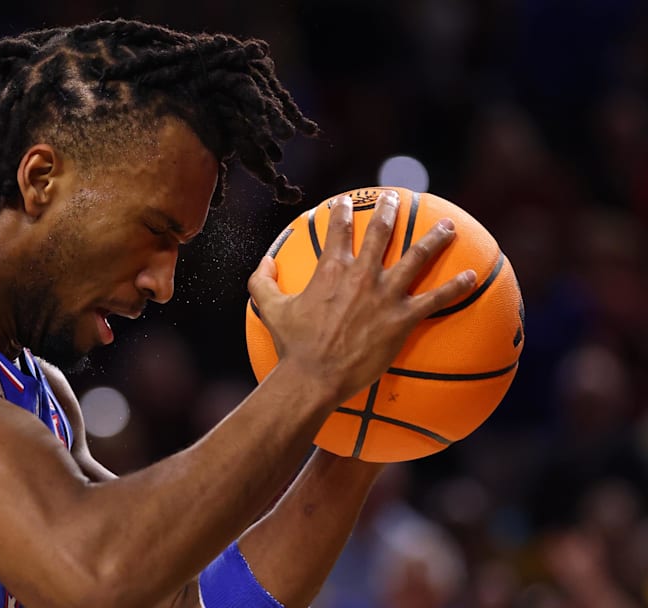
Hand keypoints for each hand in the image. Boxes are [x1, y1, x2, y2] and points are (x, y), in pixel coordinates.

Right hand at [247, 190, 476, 403]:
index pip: (338, 230)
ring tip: (448, 226)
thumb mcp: (270, 309)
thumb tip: (263, 261)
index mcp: (331, 270)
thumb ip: (262, 281)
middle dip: (389, 210)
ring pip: (416, 258)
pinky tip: (471, 277)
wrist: (315, 376)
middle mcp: (362, 275)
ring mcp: (385, 296)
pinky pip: (436, 299)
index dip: (342, 211)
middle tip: (396, 198)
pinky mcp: (402, 319)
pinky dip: (455, 287)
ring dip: (435, 239)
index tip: (346, 201)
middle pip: (381, 232)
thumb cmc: (292, 345)